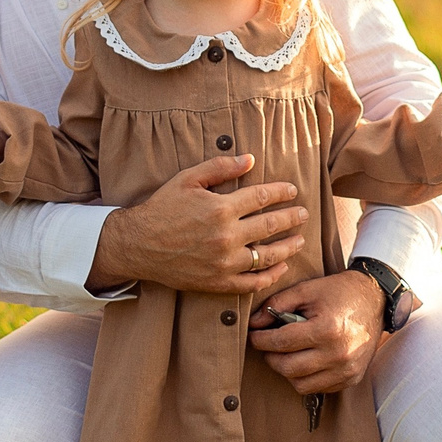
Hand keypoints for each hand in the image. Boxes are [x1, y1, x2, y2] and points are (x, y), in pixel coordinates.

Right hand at [87, 154, 306, 294]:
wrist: (138, 245)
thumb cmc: (162, 208)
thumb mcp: (187, 179)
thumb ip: (220, 167)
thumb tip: (250, 159)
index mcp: (220, 208)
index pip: (262, 198)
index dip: (281, 192)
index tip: (292, 190)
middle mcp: (226, 236)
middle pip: (271, 226)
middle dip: (291, 218)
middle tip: (303, 214)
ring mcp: (224, 262)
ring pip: (268, 256)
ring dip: (289, 247)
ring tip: (300, 240)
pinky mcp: (218, 282)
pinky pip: (253, 282)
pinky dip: (271, 276)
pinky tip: (281, 267)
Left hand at [250, 269, 385, 395]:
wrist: (375, 300)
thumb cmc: (339, 292)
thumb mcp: (307, 289)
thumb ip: (277, 304)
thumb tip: (254, 323)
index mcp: (326, 329)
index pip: (280, 342)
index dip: (260, 339)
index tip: (254, 335)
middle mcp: (338, 353)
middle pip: (287, 368)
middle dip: (270, 356)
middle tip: (268, 345)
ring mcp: (347, 369)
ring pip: (300, 384)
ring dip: (287, 370)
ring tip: (286, 353)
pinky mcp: (351, 378)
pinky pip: (318, 388)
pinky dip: (306, 378)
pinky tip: (306, 360)